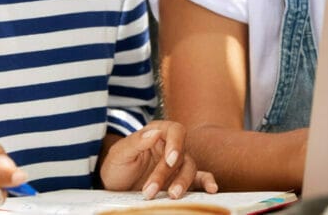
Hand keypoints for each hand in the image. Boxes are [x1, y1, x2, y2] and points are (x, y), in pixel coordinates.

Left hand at [100, 121, 217, 199]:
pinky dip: (207, 182)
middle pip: (181, 154)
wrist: (115, 189)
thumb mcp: (119, 154)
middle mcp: (171, 147)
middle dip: (167, 173)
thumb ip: (135, 142)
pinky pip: (199, 179)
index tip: (169, 160)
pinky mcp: (180, 180)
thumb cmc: (117, 168)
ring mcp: (178, 165)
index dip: (176, 144)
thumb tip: (154, 132)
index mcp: (157, 133)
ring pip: (190, 168)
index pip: (175, 130)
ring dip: (182, 182)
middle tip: (150, 190)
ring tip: (172, 196)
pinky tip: (211, 189)